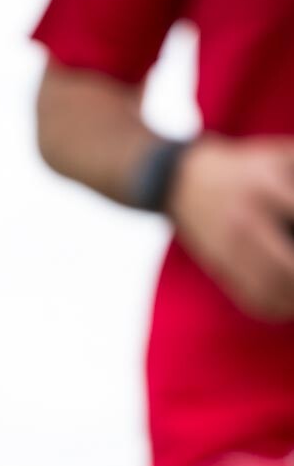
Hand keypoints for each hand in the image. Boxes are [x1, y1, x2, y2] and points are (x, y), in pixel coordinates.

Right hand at [169, 137, 293, 319]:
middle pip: (286, 267)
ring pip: (272, 289)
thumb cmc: (244, 169)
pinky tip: (289, 303)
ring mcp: (231, 248)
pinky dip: (278, 307)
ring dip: (293, 298)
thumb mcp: (279, 158)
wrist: (183, 182)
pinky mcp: (222, 267)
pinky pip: (253, 298)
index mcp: (266, 186)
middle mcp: (247, 221)